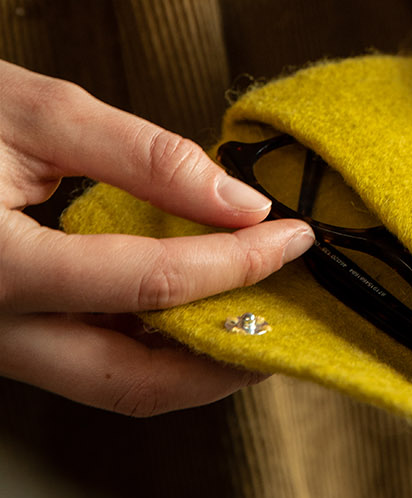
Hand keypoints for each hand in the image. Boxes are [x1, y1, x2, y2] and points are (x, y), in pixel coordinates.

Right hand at [0, 62, 312, 415]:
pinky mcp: (0, 338)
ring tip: (261, 312)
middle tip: (296, 316)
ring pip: (112, 386)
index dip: (241, 262)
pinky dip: (153, 347)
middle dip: (230, 358)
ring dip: (195, 363)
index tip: (297, 236)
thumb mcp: (34, 111)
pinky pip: (87, 364)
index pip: (154, 283)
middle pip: (136, 382)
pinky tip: (196, 308)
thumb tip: (237, 197)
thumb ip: (140, 155)